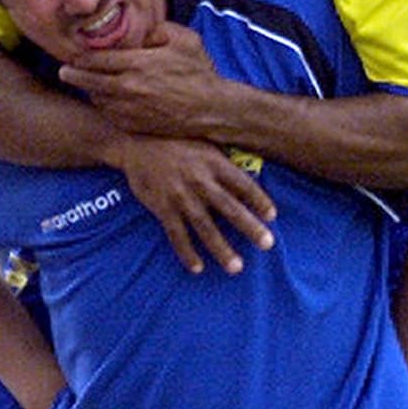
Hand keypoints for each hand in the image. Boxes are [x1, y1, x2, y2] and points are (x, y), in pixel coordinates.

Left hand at [59, 23, 221, 136]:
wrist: (212, 110)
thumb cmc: (199, 73)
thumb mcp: (184, 40)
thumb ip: (157, 30)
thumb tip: (140, 30)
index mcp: (138, 64)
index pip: (97, 59)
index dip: (82, 56)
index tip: (75, 54)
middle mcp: (129, 88)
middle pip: (88, 81)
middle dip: (73, 74)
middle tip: (65, 71)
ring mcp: (130, 109)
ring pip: (97, 99)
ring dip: (91, 91)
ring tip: (88, 85)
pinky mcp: (135, 125)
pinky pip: (110, 115)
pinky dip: (105, 107)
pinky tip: (108, 101)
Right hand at [115, 135, 276, 274]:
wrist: (135, 140)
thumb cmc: (175, 140)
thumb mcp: (204, 141)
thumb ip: (224, 160)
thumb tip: (252, 170)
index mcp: (214, 162)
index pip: (243, 184)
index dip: (259, 200)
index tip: (272, 216)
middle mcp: (200, 180)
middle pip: (230, 208)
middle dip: (250, 227)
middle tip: (267, 244)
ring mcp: (180, 196)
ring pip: (205, 227)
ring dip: (221, 248)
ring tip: (236, 267)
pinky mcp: (162, 207)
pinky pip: (176, 234)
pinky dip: (187, 252)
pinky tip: (197, 268)